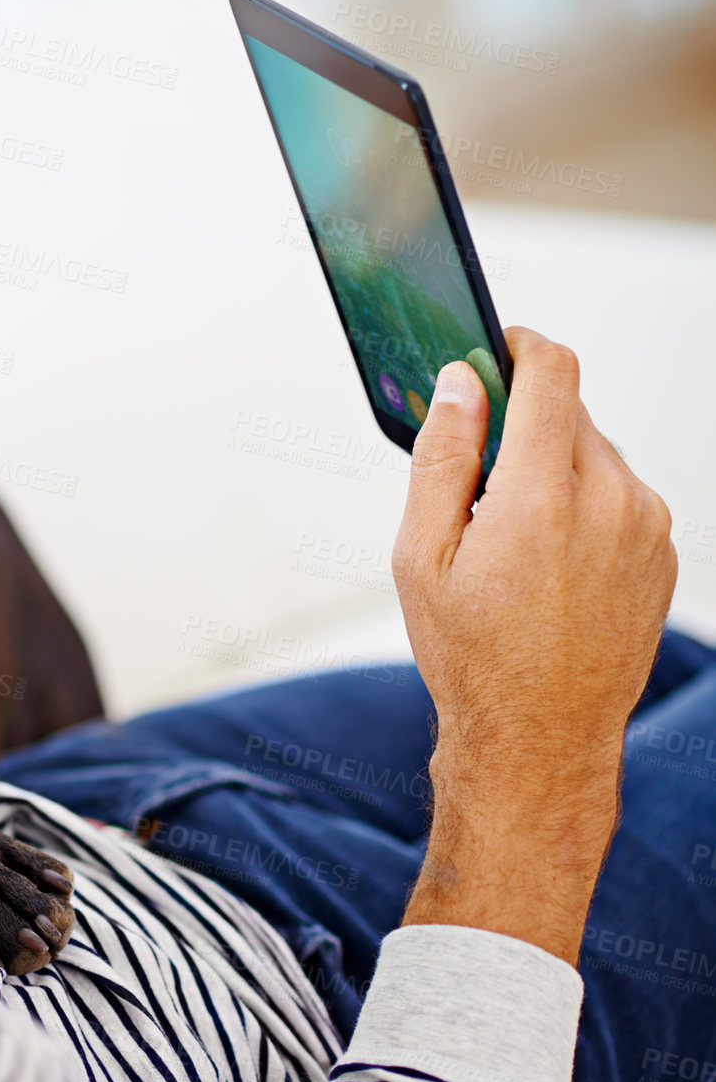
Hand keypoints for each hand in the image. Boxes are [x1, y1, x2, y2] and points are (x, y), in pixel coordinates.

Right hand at [393, 327, 675, 963]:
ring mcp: (646, 527)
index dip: (520, 344)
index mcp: (543, 495)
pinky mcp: (661, 552)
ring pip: (594, 456)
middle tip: (474, 479)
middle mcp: (611, 500)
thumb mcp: (420, 556)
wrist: (539, 737)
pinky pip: (619, 497)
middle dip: (521, 427)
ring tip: (508, 539)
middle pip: (570, 414)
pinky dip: (581, 506)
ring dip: (551, 469)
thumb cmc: (472, 656)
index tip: (495, 344)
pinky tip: (544, 563)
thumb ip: (441, 457)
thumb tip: (458, 384)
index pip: (552, 372)